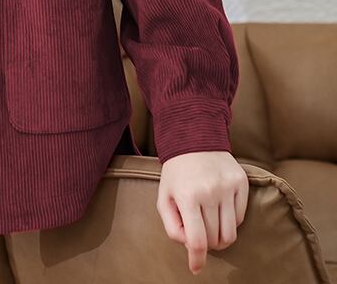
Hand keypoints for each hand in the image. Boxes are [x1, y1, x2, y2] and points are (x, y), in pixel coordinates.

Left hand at [156, 150, 248, 274]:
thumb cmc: (177, 172)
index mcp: (187, 196)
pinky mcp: (242, 182)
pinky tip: (220, 209)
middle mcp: (209, 192)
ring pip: (231, 233)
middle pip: (215, 239)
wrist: (194, 137)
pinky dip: (231, 221)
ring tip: (210, 225)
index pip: (197, 240)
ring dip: (220, 237)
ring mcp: (228, 187)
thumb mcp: (164, 196)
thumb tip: (190, 248)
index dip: (197, 259)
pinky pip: (241, 217)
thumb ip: (172, 225)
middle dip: (206, 243)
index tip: (196, 268)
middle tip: (199, 232)